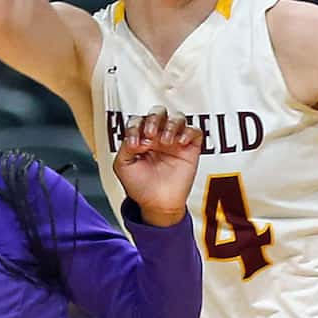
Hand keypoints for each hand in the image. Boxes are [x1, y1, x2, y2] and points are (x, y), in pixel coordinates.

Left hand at [113, 108, 202, 225]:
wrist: (158, 204)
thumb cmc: (140, 186)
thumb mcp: (122, 166)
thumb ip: (124, 148)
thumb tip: (136, 137)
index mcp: (141, 138)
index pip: (138, 120)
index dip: (135, 128)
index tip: (135, 144)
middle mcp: (158, 136)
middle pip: (158, 112)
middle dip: (153, 119)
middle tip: (150, 134)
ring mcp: (174, 141)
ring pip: (177, 118)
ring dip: (170, 125)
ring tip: (165, 141)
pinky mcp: (190, 148)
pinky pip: (195, 131)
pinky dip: (188, 132)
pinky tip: (180, 142)